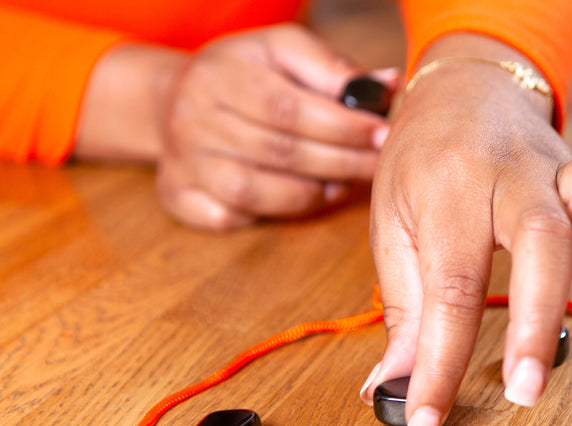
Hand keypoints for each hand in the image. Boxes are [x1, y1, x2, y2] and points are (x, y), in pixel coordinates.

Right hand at [88, 23, 390, 230]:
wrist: (172, 98)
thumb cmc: (246, 75)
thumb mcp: (283, 52)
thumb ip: (332, 69)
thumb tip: (389, 85)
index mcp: (218, 71)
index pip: (287, 107)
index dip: (341, 126)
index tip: (381, 135)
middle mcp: (191, 115)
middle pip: (277, 151)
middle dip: (339, 162)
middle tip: (377, 166)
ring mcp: (181, 159)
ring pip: (255, 192)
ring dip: (311, 194)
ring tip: (343, 184)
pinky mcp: (176, 195)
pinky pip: (228, 218)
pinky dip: (269, 216)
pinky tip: (300, 200)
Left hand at [364, 35, 571, 425]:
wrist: (464, 85)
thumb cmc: (425, 159)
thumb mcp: (392, 225)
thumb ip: (404, 308)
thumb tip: (389, 388)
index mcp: (448, 191)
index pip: (447, 287)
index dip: (439, 364)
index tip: (428, 421)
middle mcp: (511, 175)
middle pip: (537, 239)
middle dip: (537, 322)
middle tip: (526, 390)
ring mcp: (562, 168)